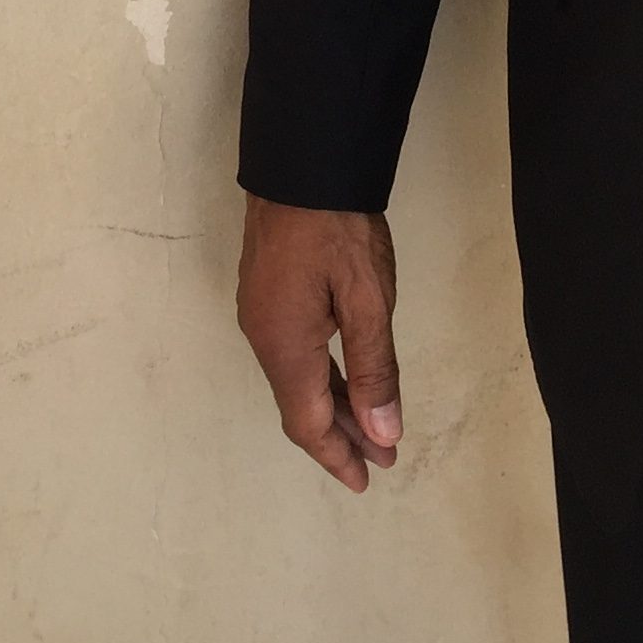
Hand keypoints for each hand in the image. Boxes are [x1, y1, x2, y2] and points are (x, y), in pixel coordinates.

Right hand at [236, 194, 402, 492]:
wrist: (301, 163)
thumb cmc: (338, 229)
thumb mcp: (368, 300)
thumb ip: (374, 370)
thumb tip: (380, 433)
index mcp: (285, 346)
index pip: (308, 423)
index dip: (338, 457)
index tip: (368, 480)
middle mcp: (264, 336)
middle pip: (299, 405)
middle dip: (340, 435)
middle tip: (381, 456)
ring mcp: (260, 312)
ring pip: (295, 378)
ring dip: (332, 405)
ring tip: (371, 426)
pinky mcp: (266, 291)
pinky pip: (291, 353)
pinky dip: (320, 376)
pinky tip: (343, 377)